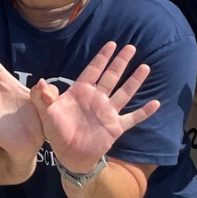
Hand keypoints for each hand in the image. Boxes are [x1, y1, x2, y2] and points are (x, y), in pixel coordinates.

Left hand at [31, 41, 160, 174]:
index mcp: (80, 91)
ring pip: (124, 92)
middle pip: (111, 76)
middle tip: (131, 47)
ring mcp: (108, 112)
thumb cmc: (55, 130)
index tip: (111, 44)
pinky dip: (144, 112)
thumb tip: (40, 82)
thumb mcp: (44, 111)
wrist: (67, 153)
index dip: (102, 57)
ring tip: (145, 67)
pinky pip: (133, 118)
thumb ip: (42, 96)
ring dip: (135, 81)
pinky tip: (156, 103)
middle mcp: (97, 98)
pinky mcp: (115, 127)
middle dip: (120, 62)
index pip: (93, 70)